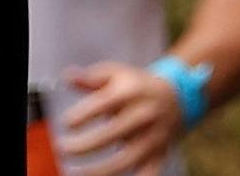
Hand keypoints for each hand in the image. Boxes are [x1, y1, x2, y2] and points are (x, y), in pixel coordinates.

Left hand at [55, 64, 184, 175]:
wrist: (177, 97)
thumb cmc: (136, 86)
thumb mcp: (115, 74)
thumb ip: (90, 78)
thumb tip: (67, 77)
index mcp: (130, 92)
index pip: (103, 104)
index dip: (82, 115)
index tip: (66, 123)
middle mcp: (143, 115)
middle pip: (112, 134)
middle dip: (84, 145)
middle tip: (62, 148)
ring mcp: (152, 138)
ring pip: (126, 161)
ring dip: (99, 171)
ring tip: (75, 172)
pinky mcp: (159, 155)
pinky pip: (148, 175)